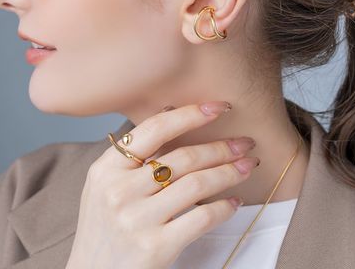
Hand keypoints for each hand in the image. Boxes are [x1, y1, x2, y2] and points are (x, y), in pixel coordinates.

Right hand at [65, 102, 258, 268]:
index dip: (191, 114)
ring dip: (229, 172)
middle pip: (183, 158)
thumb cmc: (106, 225)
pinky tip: (235, 201)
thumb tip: (172, 109)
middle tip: (245, 143)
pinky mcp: (155, 247)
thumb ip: (136, 152)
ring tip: (248, 166)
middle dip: (221, 147)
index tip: (219, 107)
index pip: (155, 129)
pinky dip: (224, 206)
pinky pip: (201, 218)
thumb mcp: (107, 184)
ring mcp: (136, 220)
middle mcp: (119, 191)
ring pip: (197, 184)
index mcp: (106, 168)